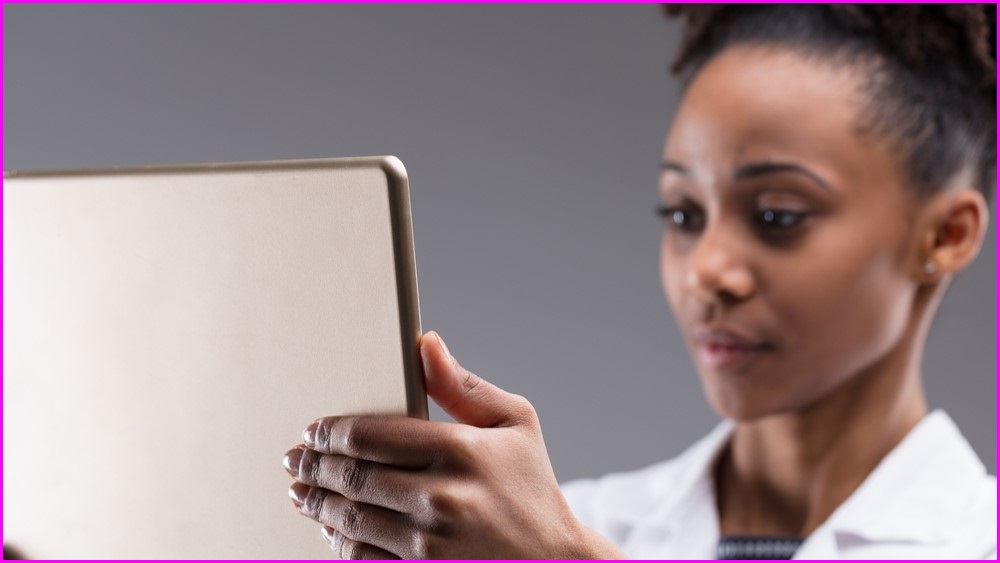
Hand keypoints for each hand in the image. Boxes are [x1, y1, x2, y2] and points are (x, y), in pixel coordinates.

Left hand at [283, 331, 622, 558]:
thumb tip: (424, 342)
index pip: (371, 434)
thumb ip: (463, 385)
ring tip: (301, 493)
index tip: (313, 430)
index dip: (331, 432)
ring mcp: (430, 544)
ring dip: (318, 504)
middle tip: (294, 461)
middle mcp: (442, 497)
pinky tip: (331, 530)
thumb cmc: (532, 487)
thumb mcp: (515, 423)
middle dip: (314, 467)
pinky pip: (364, 560)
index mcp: (461, 450)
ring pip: (351, 519)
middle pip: (353, 476)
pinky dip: (340, 544)